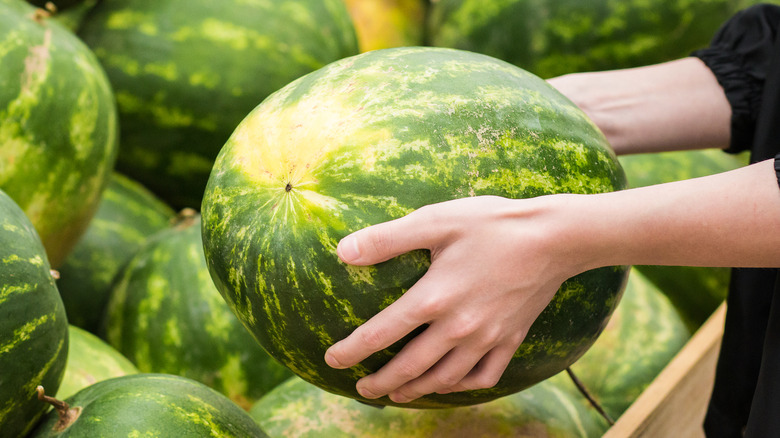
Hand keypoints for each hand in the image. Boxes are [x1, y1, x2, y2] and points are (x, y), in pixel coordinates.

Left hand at [324, 195, 583, 402]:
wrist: (555, 238)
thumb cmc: (492, 224)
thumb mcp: (435, 221)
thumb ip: (387, 239)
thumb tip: (343, 252)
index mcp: (433, 298)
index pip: (380, 334)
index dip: (352, 350)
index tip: (332, 360)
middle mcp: (457, 327)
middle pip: (410, 367)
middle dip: (381, 383)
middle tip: (362, 390)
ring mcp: (486, 338)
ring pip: (444, 378)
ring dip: (416, 390)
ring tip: (398, 395)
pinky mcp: (510, 340)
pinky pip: (483, 377)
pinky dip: (462, 387)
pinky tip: (450, 383)